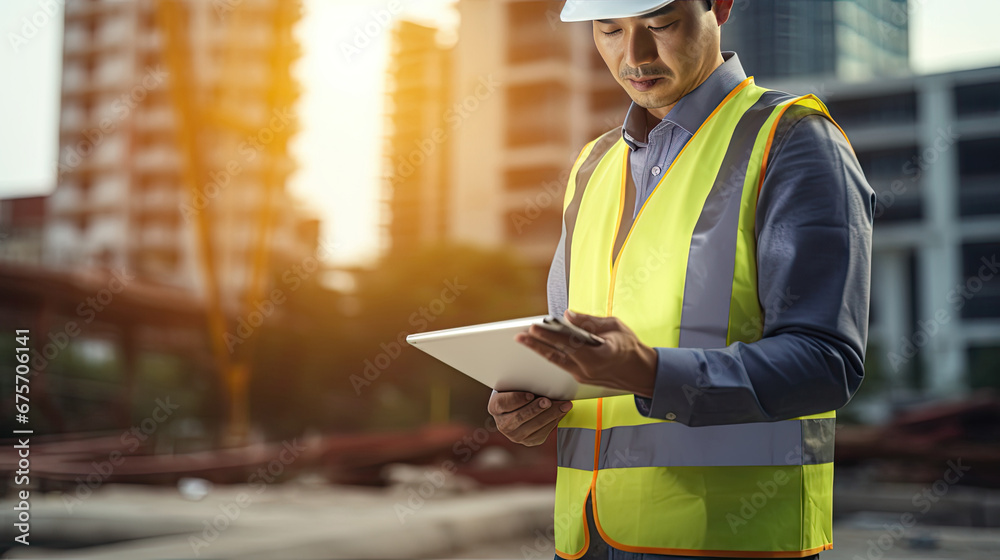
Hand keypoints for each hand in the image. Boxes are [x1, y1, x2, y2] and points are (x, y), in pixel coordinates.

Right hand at [487, 390, 572, 446]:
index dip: (516, 399)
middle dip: (536, 409)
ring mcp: (515, 435)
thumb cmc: (520, 391)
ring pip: (534, 426)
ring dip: (551, 414)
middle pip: (519, 417)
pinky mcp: (529, 441)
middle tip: (548, 401)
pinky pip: (543, 432)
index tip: (530, 394)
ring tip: (563, 405)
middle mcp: (503, 424)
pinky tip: (562, 411)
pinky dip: (554, 420)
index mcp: (495, 407)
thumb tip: (543, 380)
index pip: (503, 403)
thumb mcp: (516, 385)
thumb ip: (524, 383)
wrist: (522, 407)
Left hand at [516, 310, 656, 397]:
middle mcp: (588, 369)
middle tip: (519, 336)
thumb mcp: (615, 327)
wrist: (641, 373)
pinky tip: (541, 347)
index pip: (568, 343)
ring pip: (557, 362)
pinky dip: (551, 355)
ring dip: (540, 350)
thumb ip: (590, 321)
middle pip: (556, 355)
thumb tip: (568, 315)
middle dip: (536, 345)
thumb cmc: (630, 348)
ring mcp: (584, 377)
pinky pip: (562, 365)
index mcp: (599, 355)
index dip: (549, 335)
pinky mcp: (582, 379)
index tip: (534, 328)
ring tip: (524, 340)